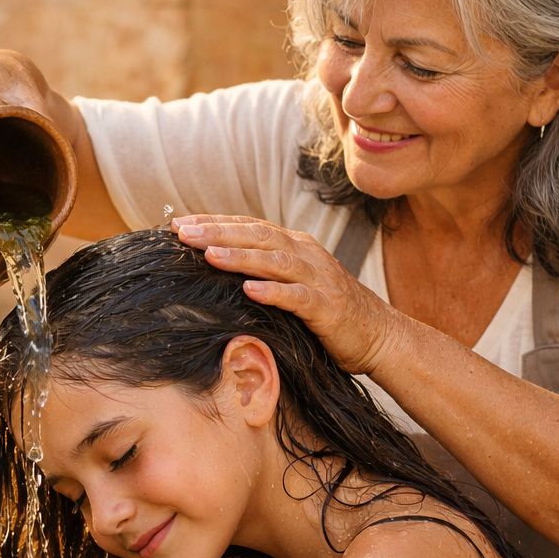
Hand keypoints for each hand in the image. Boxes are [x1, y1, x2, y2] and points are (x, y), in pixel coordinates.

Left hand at [171, 215, 397, 373]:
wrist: (380, 335)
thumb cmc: (329, 313)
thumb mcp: (294, 284)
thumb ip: (266, 272)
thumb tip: (217, 268)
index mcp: (295, 246)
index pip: (249, 227)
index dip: (214, 222)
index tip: (178, 224)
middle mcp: (306, 254)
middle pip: (257, 236)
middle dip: (218, 232)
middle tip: (183, 232)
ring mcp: (318, 279)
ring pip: (275, 261)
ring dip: (240, 256)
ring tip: (209, 255)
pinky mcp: (327, 307)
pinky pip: (297, 296)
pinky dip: (273, 292)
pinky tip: (249, 290)